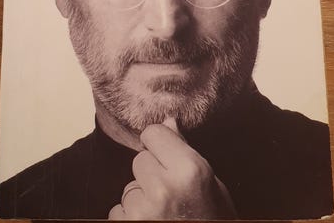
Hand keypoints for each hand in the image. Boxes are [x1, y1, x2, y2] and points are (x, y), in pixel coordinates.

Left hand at [109, 122, 236, 219]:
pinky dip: (130, 218)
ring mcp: (143, 212)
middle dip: (151, 172)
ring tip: (163, 215)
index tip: (166, 156)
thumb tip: (168, 121)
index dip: (159, 145)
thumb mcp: (210, 184)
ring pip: (128, 187)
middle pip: (140, 159)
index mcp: (189, 170)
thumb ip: (185, 151)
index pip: (153, 133)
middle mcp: (164, 188)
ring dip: (140, 198)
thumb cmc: (214, 220)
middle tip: (171, 194)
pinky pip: (119, 210)